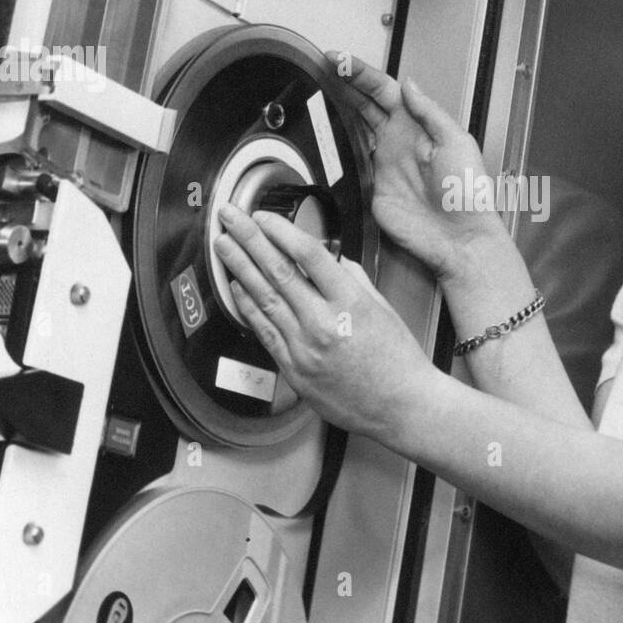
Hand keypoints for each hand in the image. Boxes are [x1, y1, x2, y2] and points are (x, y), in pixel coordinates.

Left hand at [213, 202, 433, 442]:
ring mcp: (304, 349)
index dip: (281, 230)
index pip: (307, 255)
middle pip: (278, 272)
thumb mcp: (382, 307)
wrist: (399, 407)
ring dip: (239, 268)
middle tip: (229, 218)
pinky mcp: (293, 369)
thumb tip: (325, 259)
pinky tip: (235, 287)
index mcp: (350, 302)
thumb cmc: (397, 359)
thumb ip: (351, 279)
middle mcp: (322, 323)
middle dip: (249, 239)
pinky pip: (264, 331)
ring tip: (223, 245)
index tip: (264, 215)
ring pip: (263, 299)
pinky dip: (247, 306)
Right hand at [325, 50, 504, 279]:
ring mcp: (383, 164)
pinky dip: (335, 149)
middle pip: (364, 105)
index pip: (384, 91)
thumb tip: (409, 84)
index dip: (361, 74)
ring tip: (317, 89)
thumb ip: (431, 112)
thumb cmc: (468, 194)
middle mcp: (398, 142)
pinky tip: (324, 135)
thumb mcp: (457, 142)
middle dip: (343, 85)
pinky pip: (349, 164)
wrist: (460, 237)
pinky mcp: (372, 189)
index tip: (340, 61)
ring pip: (354, 129)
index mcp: (418, 127)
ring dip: (336, 109)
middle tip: (322, 68)